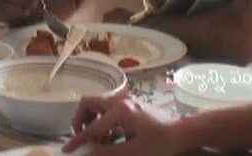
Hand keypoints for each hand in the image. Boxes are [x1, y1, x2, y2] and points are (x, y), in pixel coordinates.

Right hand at [64, 95, 187, 155]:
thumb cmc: (162, 143)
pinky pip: (108, 110)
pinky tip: (110, 139)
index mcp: (120, 111)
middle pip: (89, 104)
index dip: (78, 140)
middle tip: (82, 139)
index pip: (92, 127)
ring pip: (97, 105)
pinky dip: (103, 122)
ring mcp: (125, 101)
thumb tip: (88, 155)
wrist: (184, 132)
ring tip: (98, 142)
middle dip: (80, 121)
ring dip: (92, 121)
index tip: (67, 150)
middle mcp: (120, 101)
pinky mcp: (130, 106)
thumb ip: (109, 153)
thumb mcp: (135, 152)